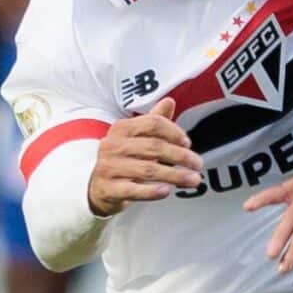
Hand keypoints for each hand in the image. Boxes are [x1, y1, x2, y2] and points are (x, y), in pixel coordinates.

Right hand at [85, 99, 203, 213]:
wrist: (95, 186)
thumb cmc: (122, 159)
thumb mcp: (135, 138)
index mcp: (121, 129)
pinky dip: (151, 191)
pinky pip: (133, 190)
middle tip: (198, 164)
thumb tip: (169, 101)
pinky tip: (167, 191)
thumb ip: (153, 122)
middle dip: (180, 156)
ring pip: (148, 169)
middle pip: (154, 146)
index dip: (173, 132)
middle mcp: (113, 145)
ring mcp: (109, 167)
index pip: (152, 123)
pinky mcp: (108, 189)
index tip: (187, 143)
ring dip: (175, 175)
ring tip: (194, 180)